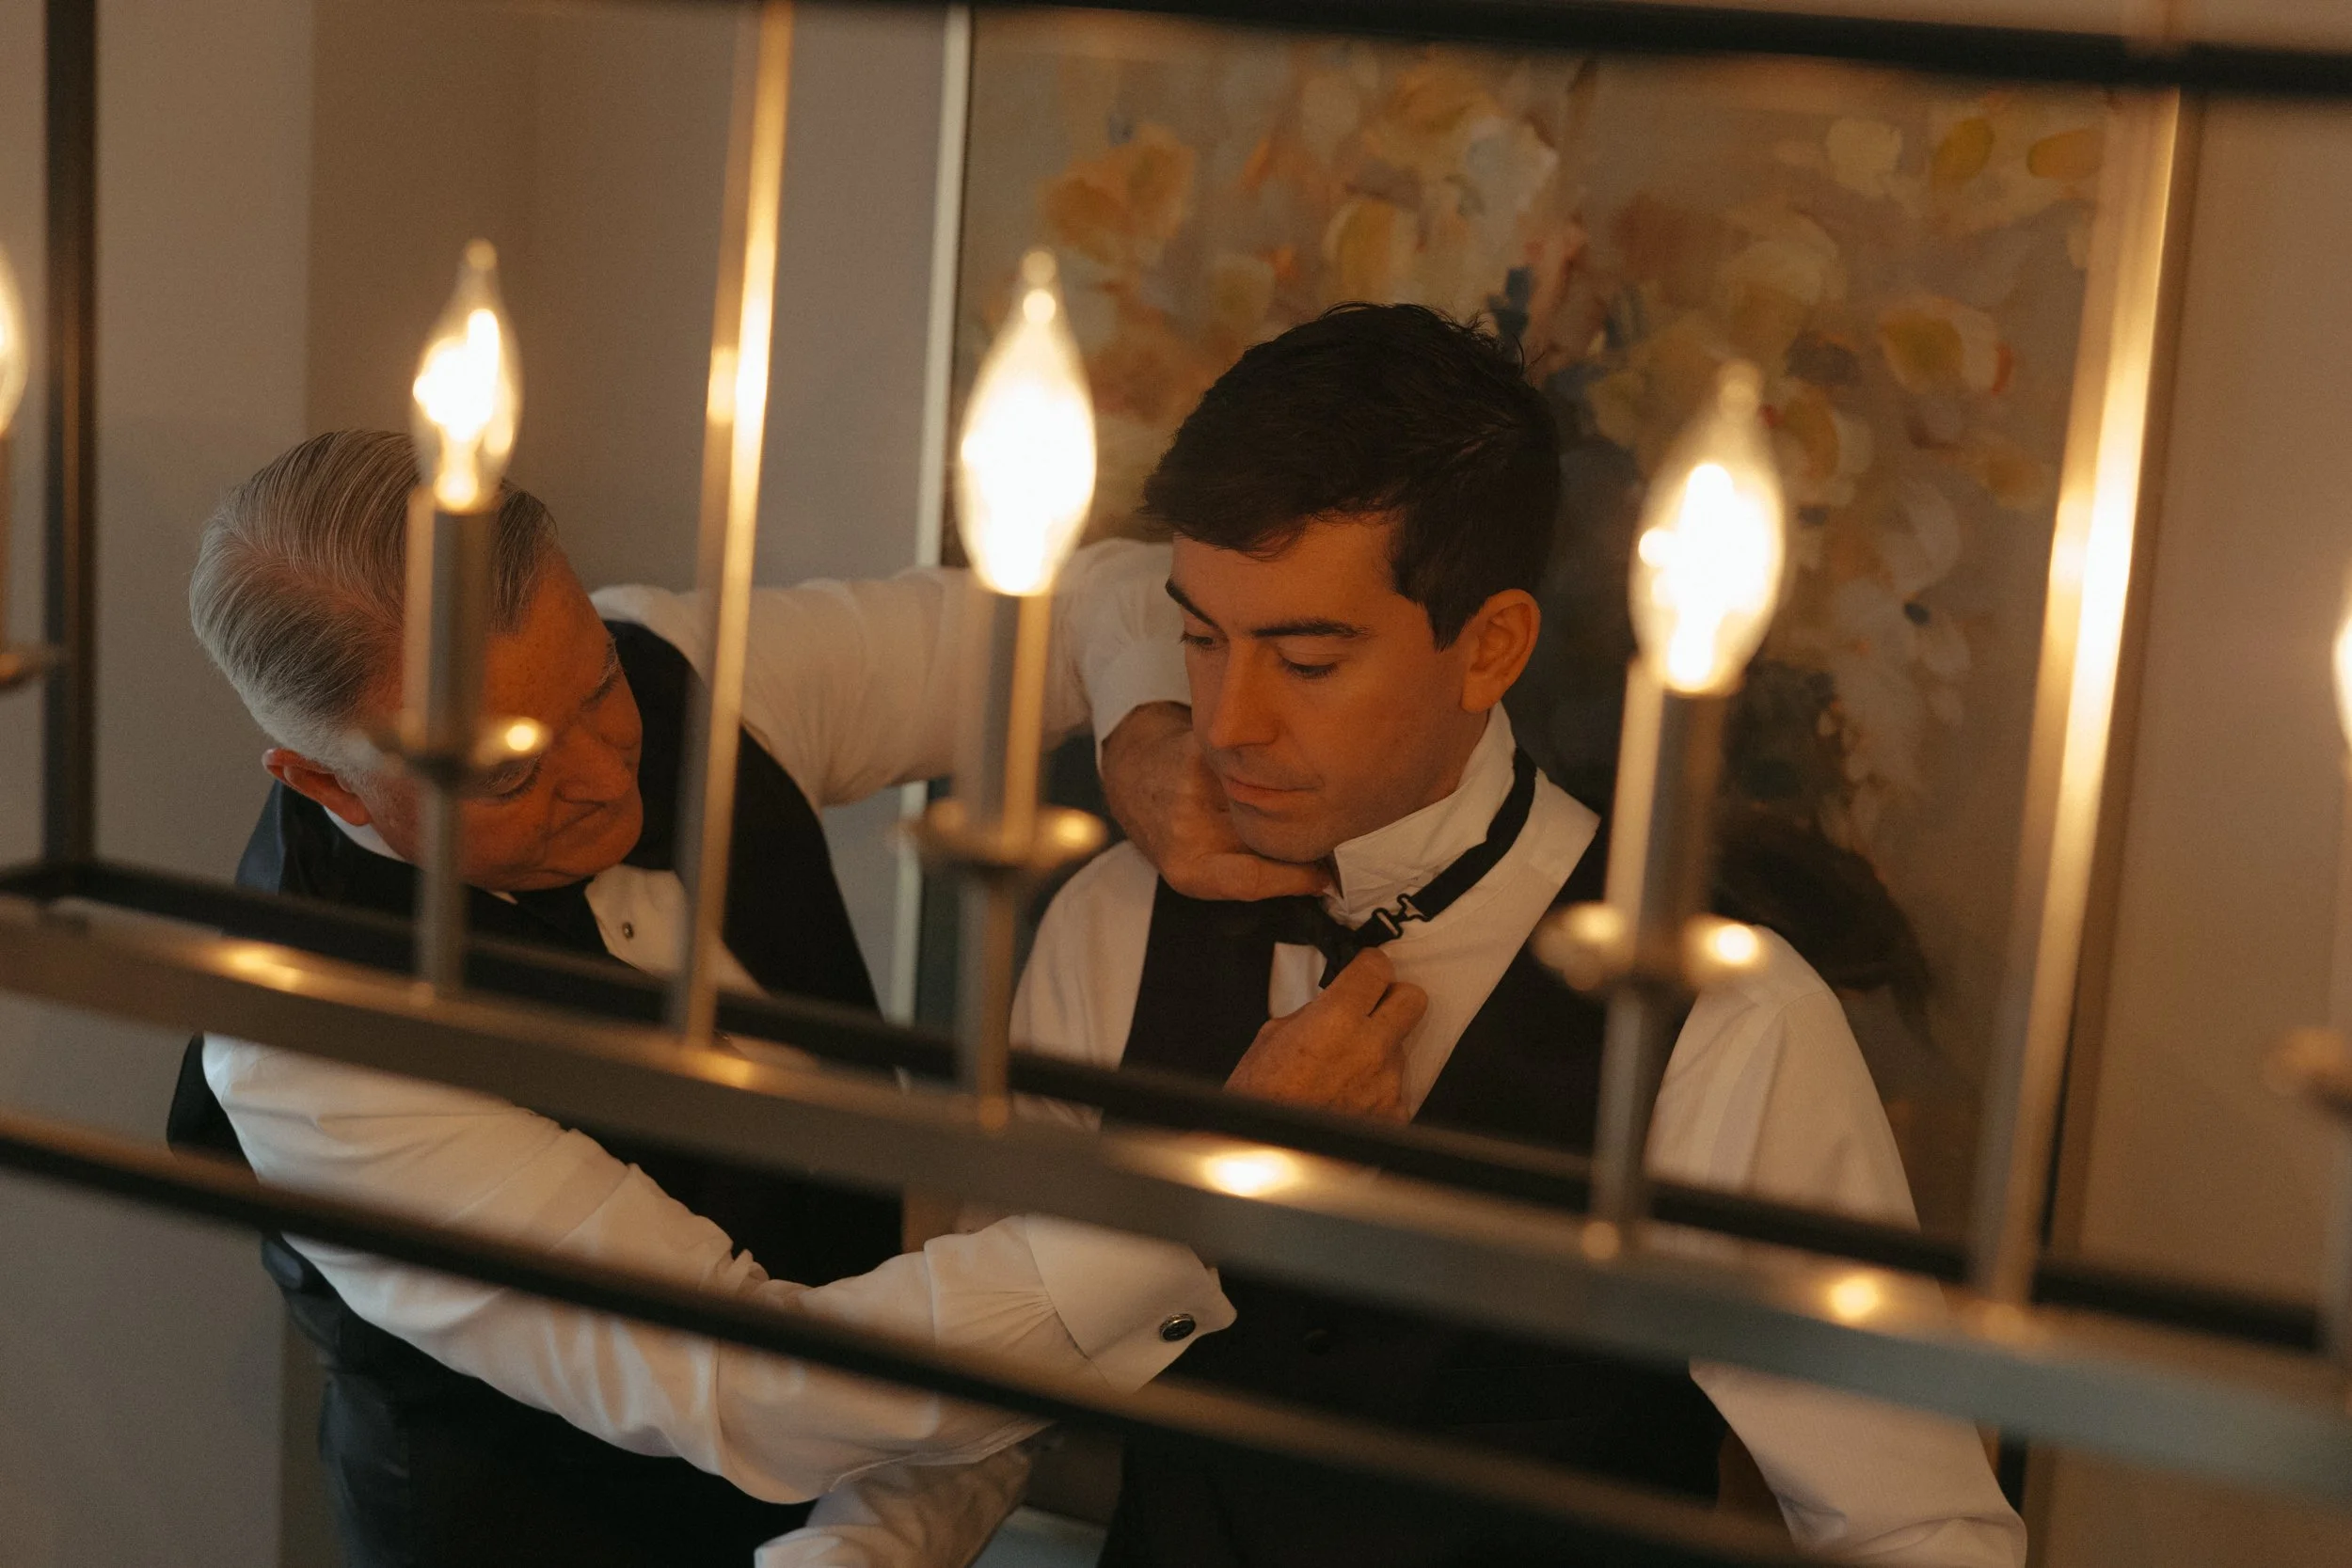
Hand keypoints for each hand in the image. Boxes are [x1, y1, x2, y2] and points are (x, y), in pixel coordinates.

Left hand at [1100, 702, 1327, 900]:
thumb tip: (1323, 880)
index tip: (1326, 878)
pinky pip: (1255, 762)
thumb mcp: (1199, 868)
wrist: (1135, 776)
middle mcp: (1187, 830)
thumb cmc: (1174, 830)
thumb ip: (1250, 875)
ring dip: (1293, 796)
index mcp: (1188, 868)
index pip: (1250, 880)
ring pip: (1267, 797)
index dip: (1295, 880)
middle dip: (1303, 835)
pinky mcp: (1200, 751)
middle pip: (1268, 836)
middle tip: (1325, 833)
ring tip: (1308, 797)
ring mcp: (1193, 788)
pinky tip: (1282, 764)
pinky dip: (1274, 765)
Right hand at [1224, 950, 1426, 1120]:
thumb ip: (1315, 1013)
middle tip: (1373, 1008)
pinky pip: (1395, 1088)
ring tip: (1344, 1070)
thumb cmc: (1260, 1099)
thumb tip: (1331, 1005)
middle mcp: (1371, 1048)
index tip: (1365, 972)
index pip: (1378, 968)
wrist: (1265, 1154)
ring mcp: (1387, 1083)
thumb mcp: (1273, 1036)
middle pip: (1413, 1000)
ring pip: (1401, 1048)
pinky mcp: (1393, 1114)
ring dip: (1380, 1052)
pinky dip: (1377, 1090)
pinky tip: (1349, 1098)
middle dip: (1394, 999)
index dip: (1370, 967)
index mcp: (1337, 1019)